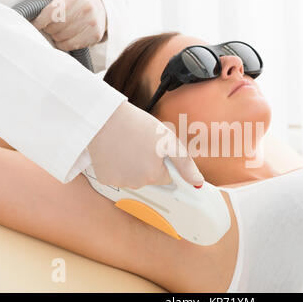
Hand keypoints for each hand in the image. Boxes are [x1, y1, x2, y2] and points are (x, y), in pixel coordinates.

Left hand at [27, 0, 106, 50]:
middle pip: (56, 27)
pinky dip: (63, 44)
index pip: (52, 12)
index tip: (36, 23)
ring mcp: (91, 23)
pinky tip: (63, 37)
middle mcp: (85, 9)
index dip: (40, 21)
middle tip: (49, 25)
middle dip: (48, 28)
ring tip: (57, 29)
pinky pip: (71, 45)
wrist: (100, 6)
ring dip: (55, 35)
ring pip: (62, 37)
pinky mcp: (95, 35)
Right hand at [87, 101, 204, 188]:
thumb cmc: (136, 125)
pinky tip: (117, 150)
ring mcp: (119, 182)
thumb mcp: (168, 141)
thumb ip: (185, 164)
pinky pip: (118, 175)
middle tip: (142, 143)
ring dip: (133, 164)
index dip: (164, 162)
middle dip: (149, 163)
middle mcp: (136, 184)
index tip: (157, 149)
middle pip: (150, 178)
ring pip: (134, 176)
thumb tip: (197, 182)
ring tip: (129, 144)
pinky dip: (118, 165)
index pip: (167, 177)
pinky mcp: (105, 177)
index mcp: (153, 176)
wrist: (104, 118)